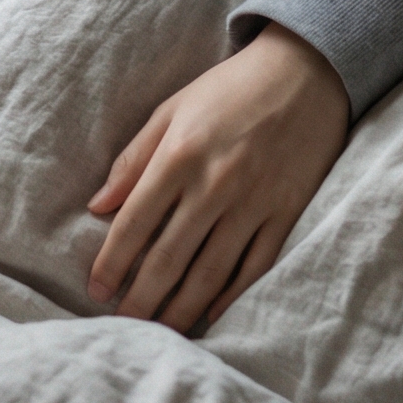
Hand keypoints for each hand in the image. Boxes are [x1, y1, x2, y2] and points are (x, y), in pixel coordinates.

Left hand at [85, 23, 349, 333]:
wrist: (306, 71)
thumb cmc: (229, 89)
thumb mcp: (172, 109)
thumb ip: (133, 158)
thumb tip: (98, 206)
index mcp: (179, 155)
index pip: (134, 222)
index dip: (112, 262)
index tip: (96, 290)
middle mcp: (214, 184)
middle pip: (169, 256)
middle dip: (142, 297)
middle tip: (122, 325)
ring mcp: (254, 202)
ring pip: (211, 271)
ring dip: (182, 307)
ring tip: (160, 331)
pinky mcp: (287, 212)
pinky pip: (256, 266)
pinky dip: (232, 294)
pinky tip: (212, 314)